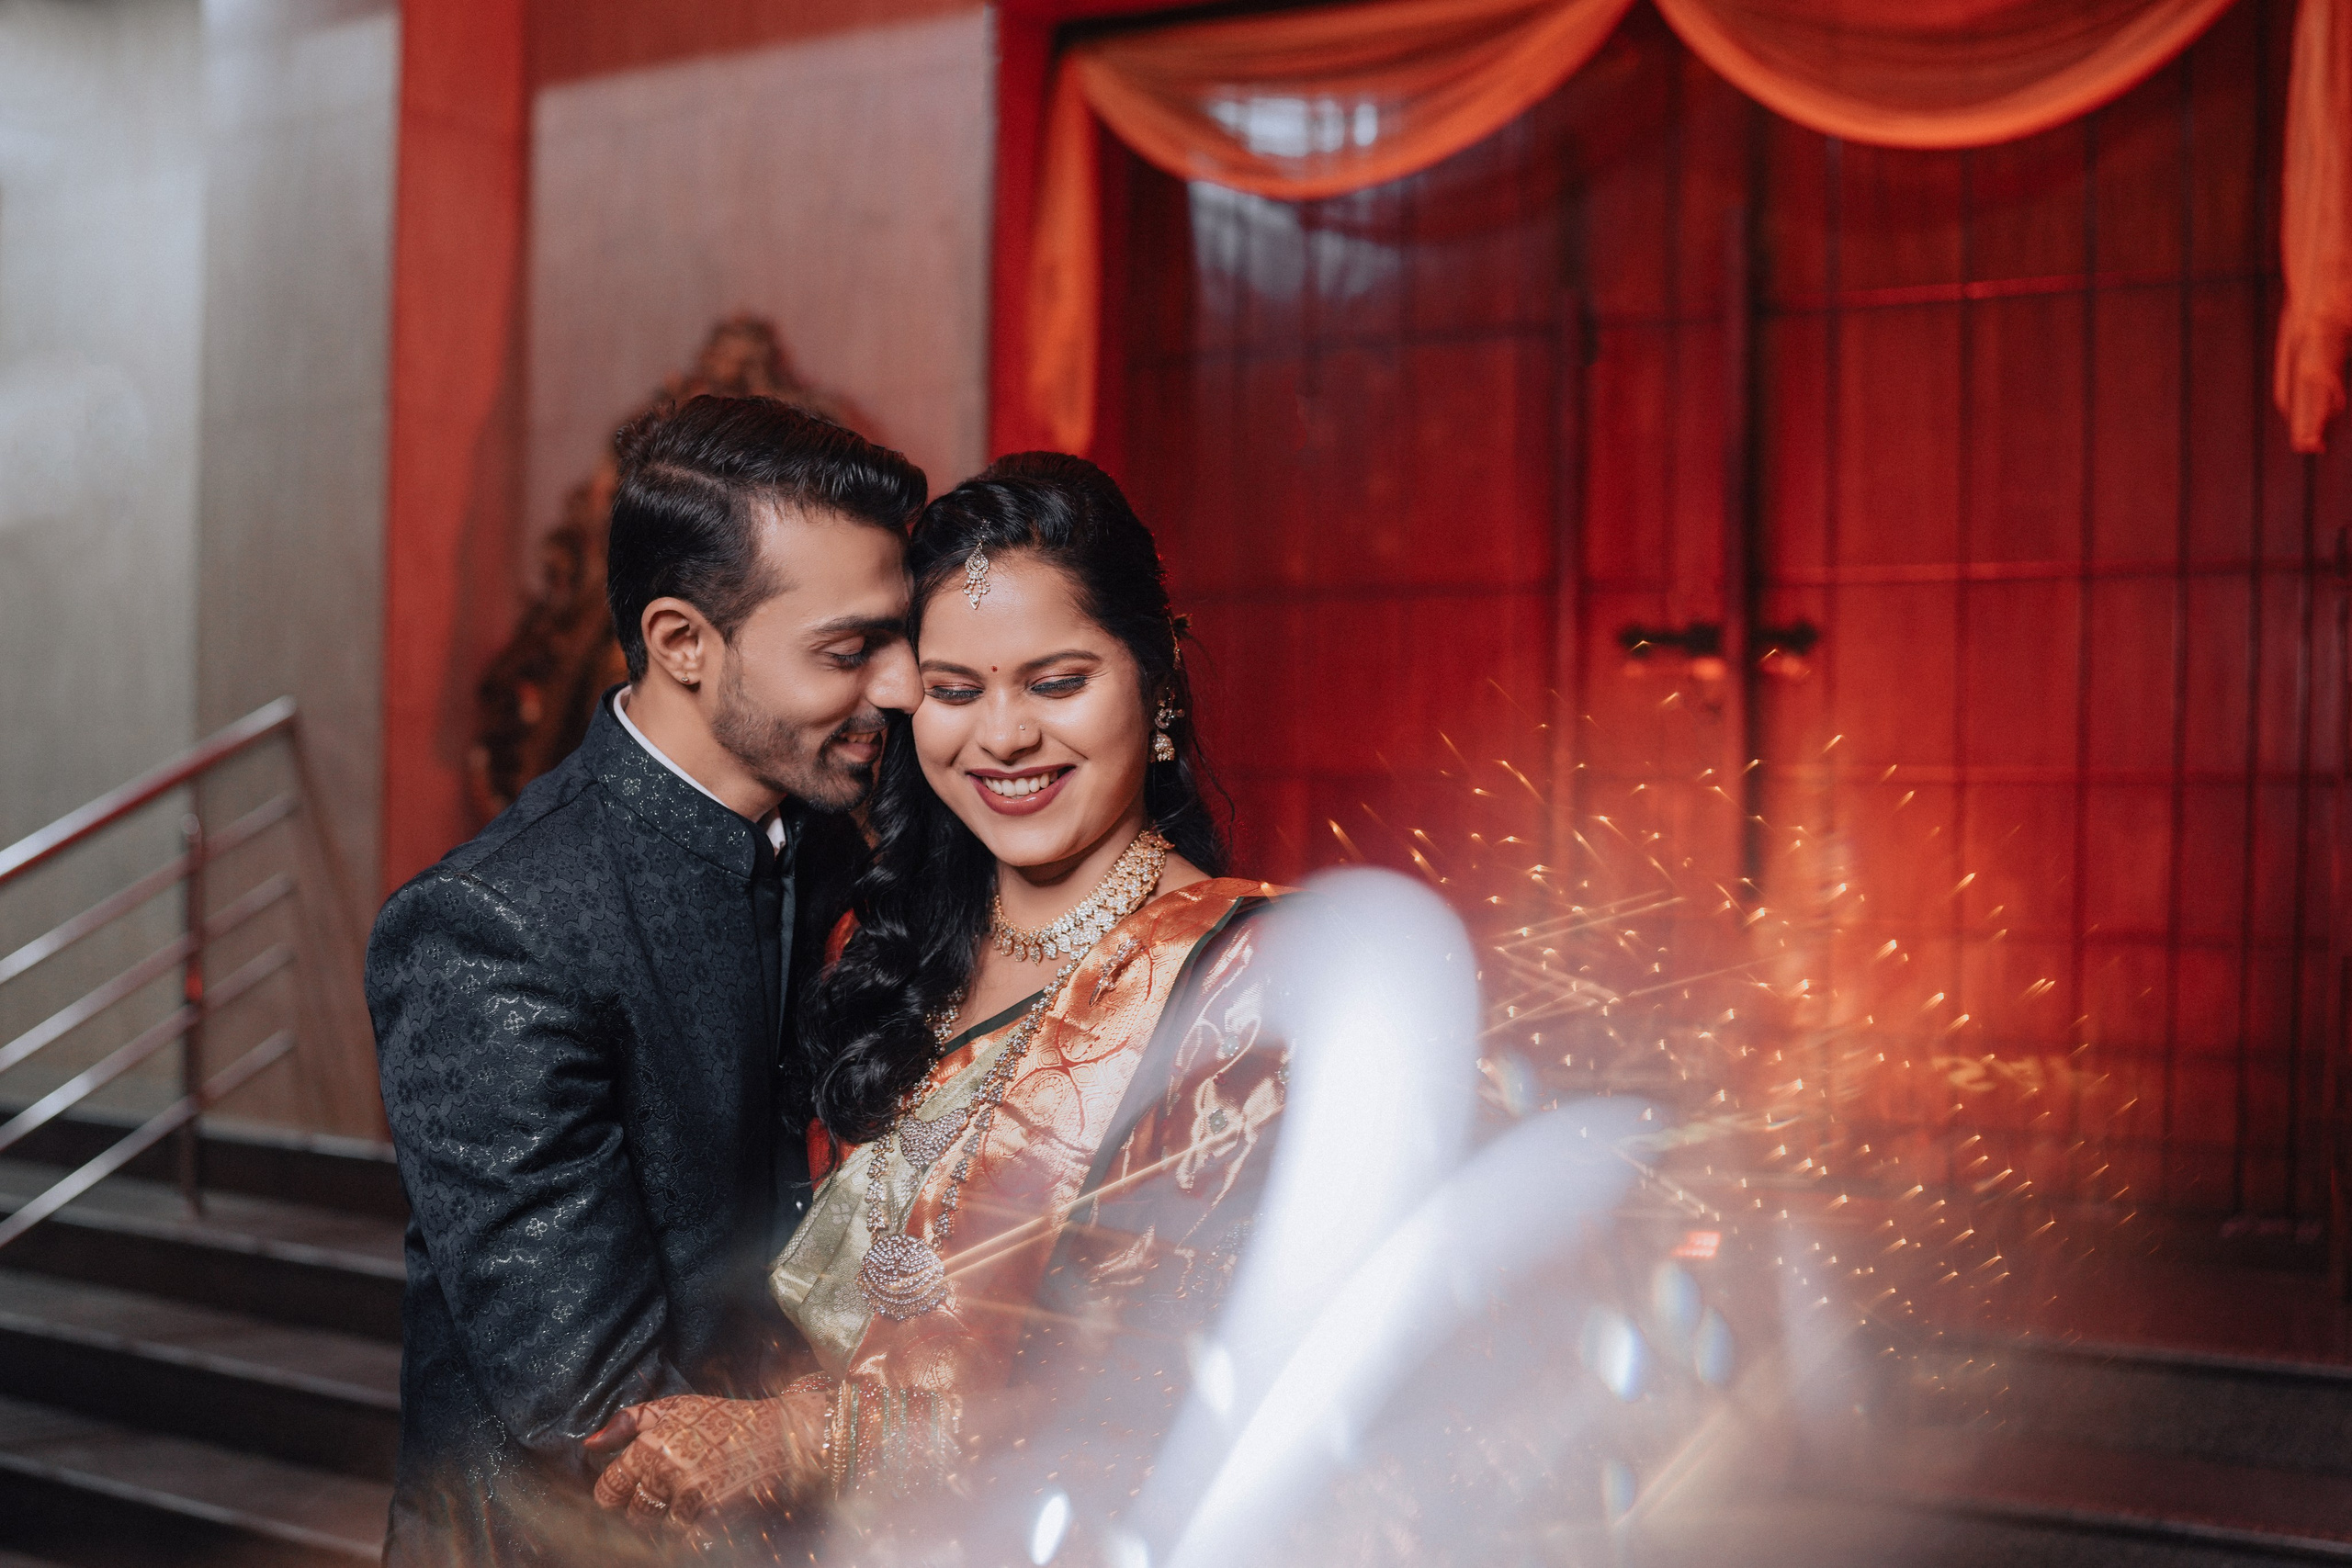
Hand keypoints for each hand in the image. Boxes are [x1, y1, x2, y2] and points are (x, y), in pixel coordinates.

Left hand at [588, 1388, 827, 1524]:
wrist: (784, 1438)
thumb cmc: (726, 1420)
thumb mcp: (677, 1407)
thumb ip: (629, 1422)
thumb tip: (589, 1444)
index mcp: (651, 1445)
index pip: (609, 1489)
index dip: (617, 1495)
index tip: (632, 1493)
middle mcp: (667, 1471)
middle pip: (634, 1515)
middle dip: (648, 1510)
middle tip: (672, 1495)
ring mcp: (690, 1497)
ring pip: (660, 1531)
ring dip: (673, 1522)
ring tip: (697, 1499)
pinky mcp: (713, 1518)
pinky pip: (686, 1541)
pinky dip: (694, 1534)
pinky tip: (710, 1514)